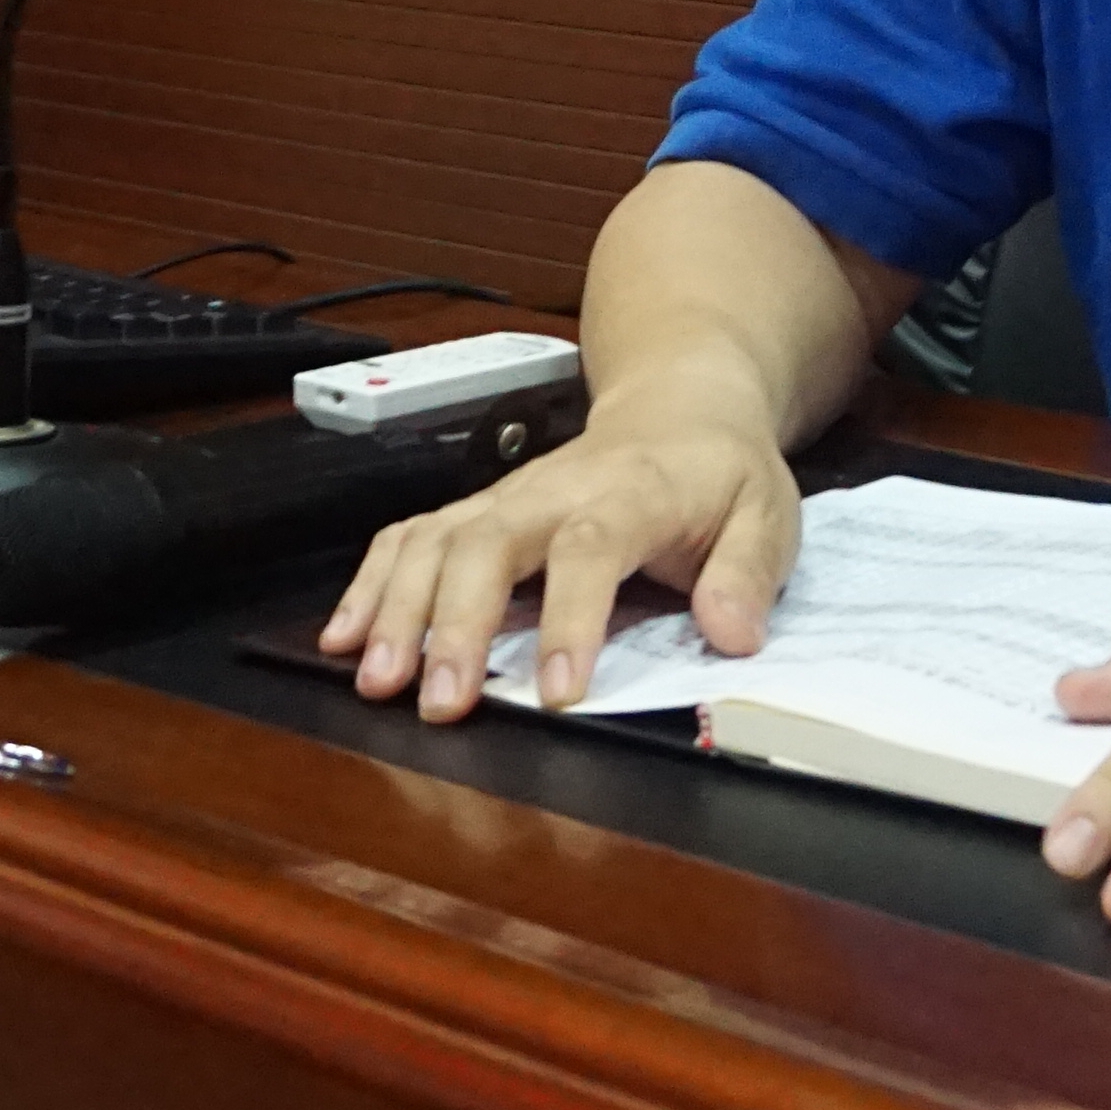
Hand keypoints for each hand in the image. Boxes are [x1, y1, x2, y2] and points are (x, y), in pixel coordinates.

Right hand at [320, 387, 799, 721]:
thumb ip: (750, 572)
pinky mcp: (477, 511)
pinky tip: (342, 638)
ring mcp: (507, 498)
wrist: (682, 406)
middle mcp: (555, 491)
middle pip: (489, 543)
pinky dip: (369, 584)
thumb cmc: (720, 473)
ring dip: (398, 610)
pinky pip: (409, 537)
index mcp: (634, 493)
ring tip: (377, 682)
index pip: (592, 547)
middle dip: (456, 623)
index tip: (558, 690)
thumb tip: (732, 633)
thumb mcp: (768, 513)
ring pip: (435, 540)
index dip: (572, 618)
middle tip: (439, 703)